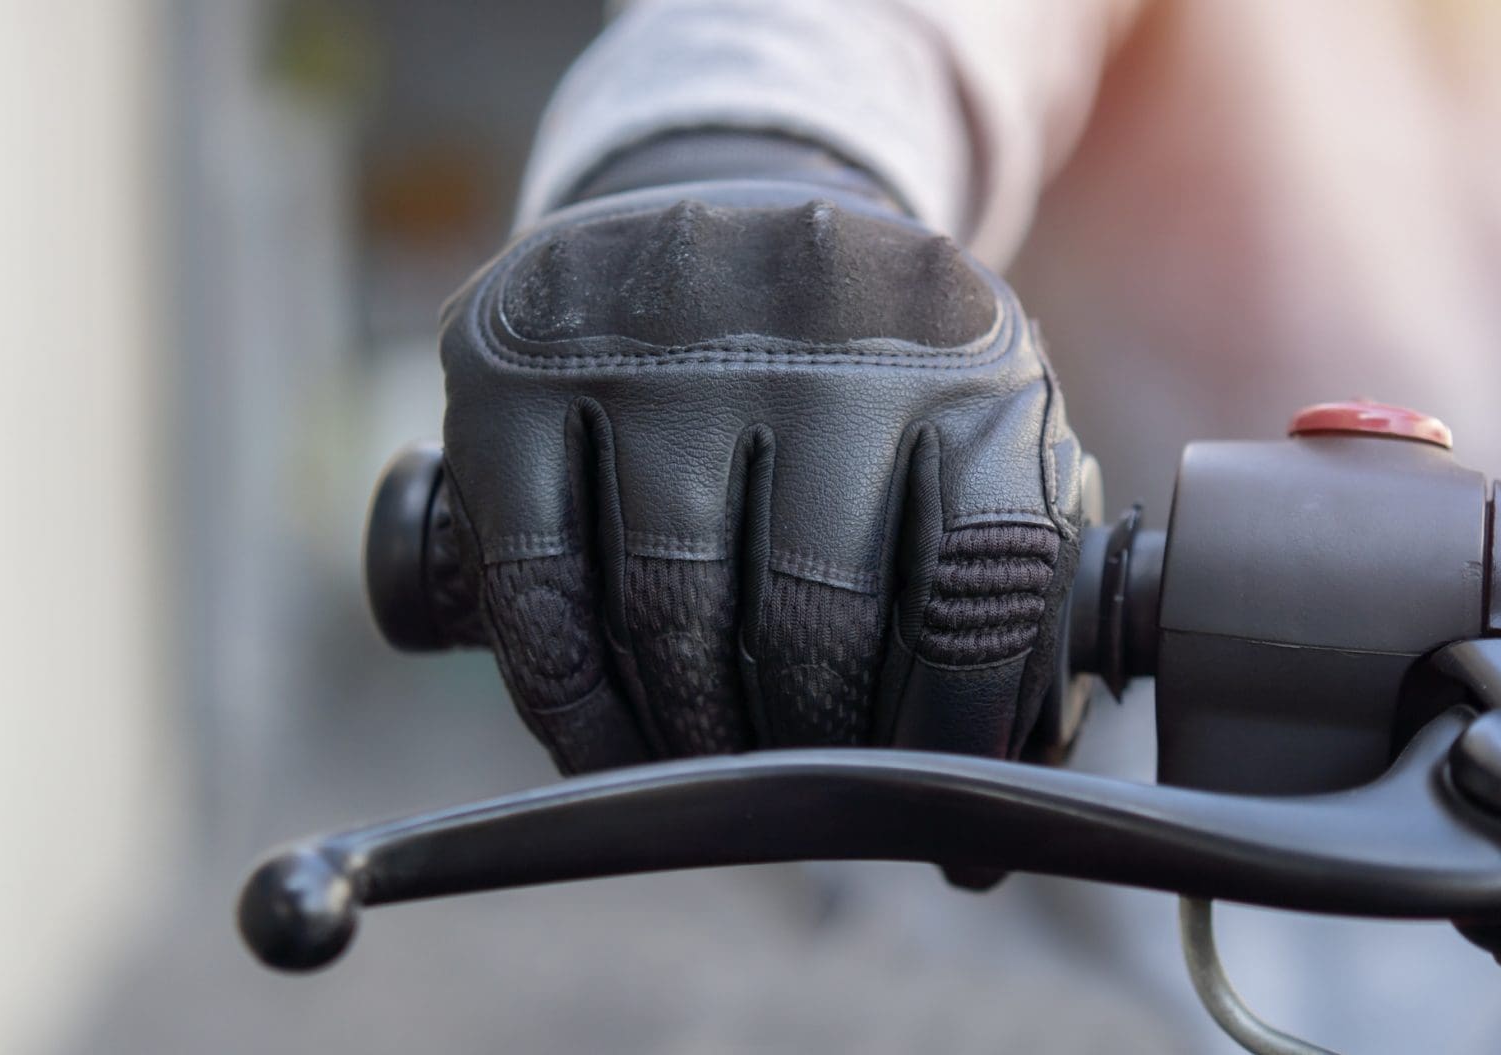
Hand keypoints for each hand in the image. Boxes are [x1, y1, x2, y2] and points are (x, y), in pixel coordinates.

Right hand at [435, 162, 1085, 773]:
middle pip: (812, 617)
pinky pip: (538, 593)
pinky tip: (607, 751)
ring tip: (712, 779)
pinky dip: (571, 704)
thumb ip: (998, 561)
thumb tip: (1004, 762)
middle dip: (810, 747)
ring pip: (667, 614)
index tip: (936, 805)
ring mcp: (643, 333)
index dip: (954, 729)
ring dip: (690, 740)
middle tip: (805, 799)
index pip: (974, 586)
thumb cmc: (860, 366)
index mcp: (961, 338)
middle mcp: (806, 315)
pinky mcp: (509, 364)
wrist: (720, 204)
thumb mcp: (969, 413)